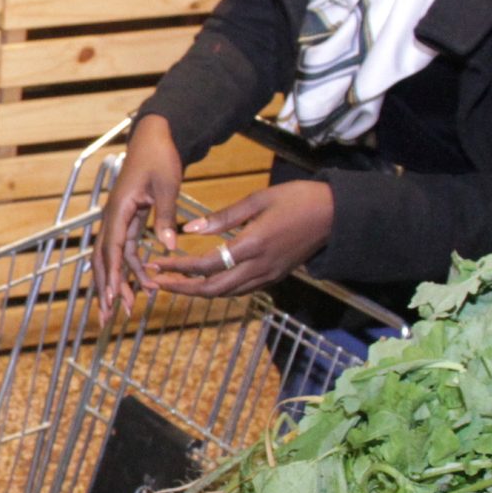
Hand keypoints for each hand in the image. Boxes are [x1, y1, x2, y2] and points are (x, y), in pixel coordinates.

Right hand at [93, 114, 185, 317]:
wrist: (155, 137)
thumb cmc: (159, 158)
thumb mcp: (166, 186)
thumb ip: (164, 216)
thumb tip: (168, 245)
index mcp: (119, 209)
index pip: (111, 249)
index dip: (111, 276)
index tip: (111, 298)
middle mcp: (113, 217)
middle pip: (103, 259)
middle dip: (106, 288)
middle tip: (109, 316)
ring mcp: (119, 219)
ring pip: (113, 257)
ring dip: (119, 282)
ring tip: (127, 307)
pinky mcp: (129, 220)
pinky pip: (125, 249)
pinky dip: (131, 268)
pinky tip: (141, 283)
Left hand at [146, 180, 334, 298]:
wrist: (335, 215)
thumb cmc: (297, 199)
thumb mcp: (258, 200)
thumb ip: (223, 217)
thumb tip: (190, 228)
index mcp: (252, 245)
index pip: (205, 265)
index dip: (177, 268)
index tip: (156, 264)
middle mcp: (259, 267)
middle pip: (211, 289)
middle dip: (181, 288)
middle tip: (156, 283)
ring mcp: (268, 276)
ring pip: (226, 293)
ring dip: (198, 292)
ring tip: (174, 285)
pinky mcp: (275, 277)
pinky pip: (241, 290)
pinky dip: (219, 289)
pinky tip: (205, 281)